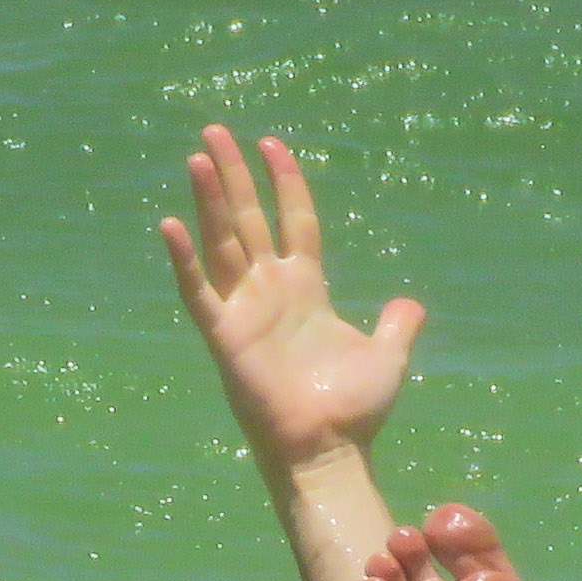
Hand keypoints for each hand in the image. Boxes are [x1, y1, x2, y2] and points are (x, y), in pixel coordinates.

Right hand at [160, 125, 425, 468]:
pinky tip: (171, 224)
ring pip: (222, 242)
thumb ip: (397, 325)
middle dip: (233, 174)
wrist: (328, 450)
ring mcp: (244, 310)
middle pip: (248, 218)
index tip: (272, 143)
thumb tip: (410, 305)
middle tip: (215, 129)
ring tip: (198, 156)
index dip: (285, 181)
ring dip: (210, 199)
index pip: (293, 220)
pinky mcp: (224, 336)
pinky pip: (198, 292)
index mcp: (306, 288)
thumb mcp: (388, 356)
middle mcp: (270, 291)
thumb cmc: (353, 410)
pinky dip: (183, 261)